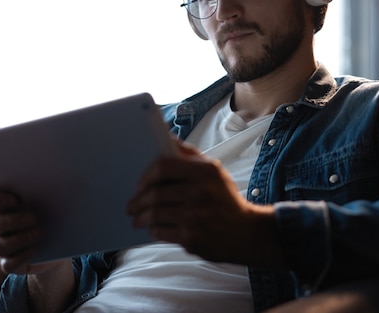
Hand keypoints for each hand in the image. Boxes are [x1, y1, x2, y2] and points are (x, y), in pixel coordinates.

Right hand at [0, 189, 63, 274]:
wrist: (61, 241)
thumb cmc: (53, 212)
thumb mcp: (52, 197)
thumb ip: (47, 186)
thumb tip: (62, 179)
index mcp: (3, 205)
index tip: (15, 199)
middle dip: (13, 221)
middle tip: (35, 218)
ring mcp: (4, 245)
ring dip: (19, 240)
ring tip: (39, 233)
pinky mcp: (12, 263)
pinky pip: (8, 265)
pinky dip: (21, 257)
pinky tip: (35, 249)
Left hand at [126, 141, 281, 266]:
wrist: (247, 233)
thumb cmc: (225, 199)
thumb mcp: (215, 172)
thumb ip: (190, 156)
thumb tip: (167, 139)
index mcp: (205, 171)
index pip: (163, 166)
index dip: (146, 175)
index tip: (139, 184)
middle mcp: (201, 192)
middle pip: (154, 193)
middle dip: (137, 201)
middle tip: (131, 206)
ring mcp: (196, 216)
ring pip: (154, 214)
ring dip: (141, 217)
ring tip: (137, 219)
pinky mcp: (192, 238)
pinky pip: (160, 231)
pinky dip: (153, 230)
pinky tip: (154, 228)